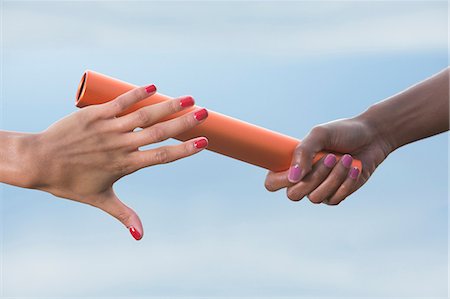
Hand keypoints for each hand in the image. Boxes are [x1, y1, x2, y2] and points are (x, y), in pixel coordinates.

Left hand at [26, 84, 208, 239]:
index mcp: (125, 165)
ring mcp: (108, 128)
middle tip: (205, 113)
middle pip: (159, 132)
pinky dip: (137, 94)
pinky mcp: (94, 114)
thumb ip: (124, 214)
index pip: (162, 156)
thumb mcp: (100, 200)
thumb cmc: (69, 182)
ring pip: (144, 115)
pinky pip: (120, 102)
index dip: (185, 149)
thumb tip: (140, 236)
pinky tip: (153, 87)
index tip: (204, 142)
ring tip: (188, 98)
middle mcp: (120, 145)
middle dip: (184, 123)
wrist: (38, 162)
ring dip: (168, 106)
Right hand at [264, 115, 392, 204]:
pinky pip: (334, 199)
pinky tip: (354, 167)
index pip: (272, 183)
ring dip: (333, 177)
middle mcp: (303, 179)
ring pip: (315, 198)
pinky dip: (346, 182)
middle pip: (294, 195)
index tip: (296, 170)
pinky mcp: (336, 195)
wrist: (373, 137)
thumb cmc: (343, 132)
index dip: (280, 181)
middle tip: (330, 157)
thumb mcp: (320, 134)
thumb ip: (303, 152)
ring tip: (345, 158)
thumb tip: (293, 178)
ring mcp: (319, 189)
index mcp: (292, 164)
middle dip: (314, 177)